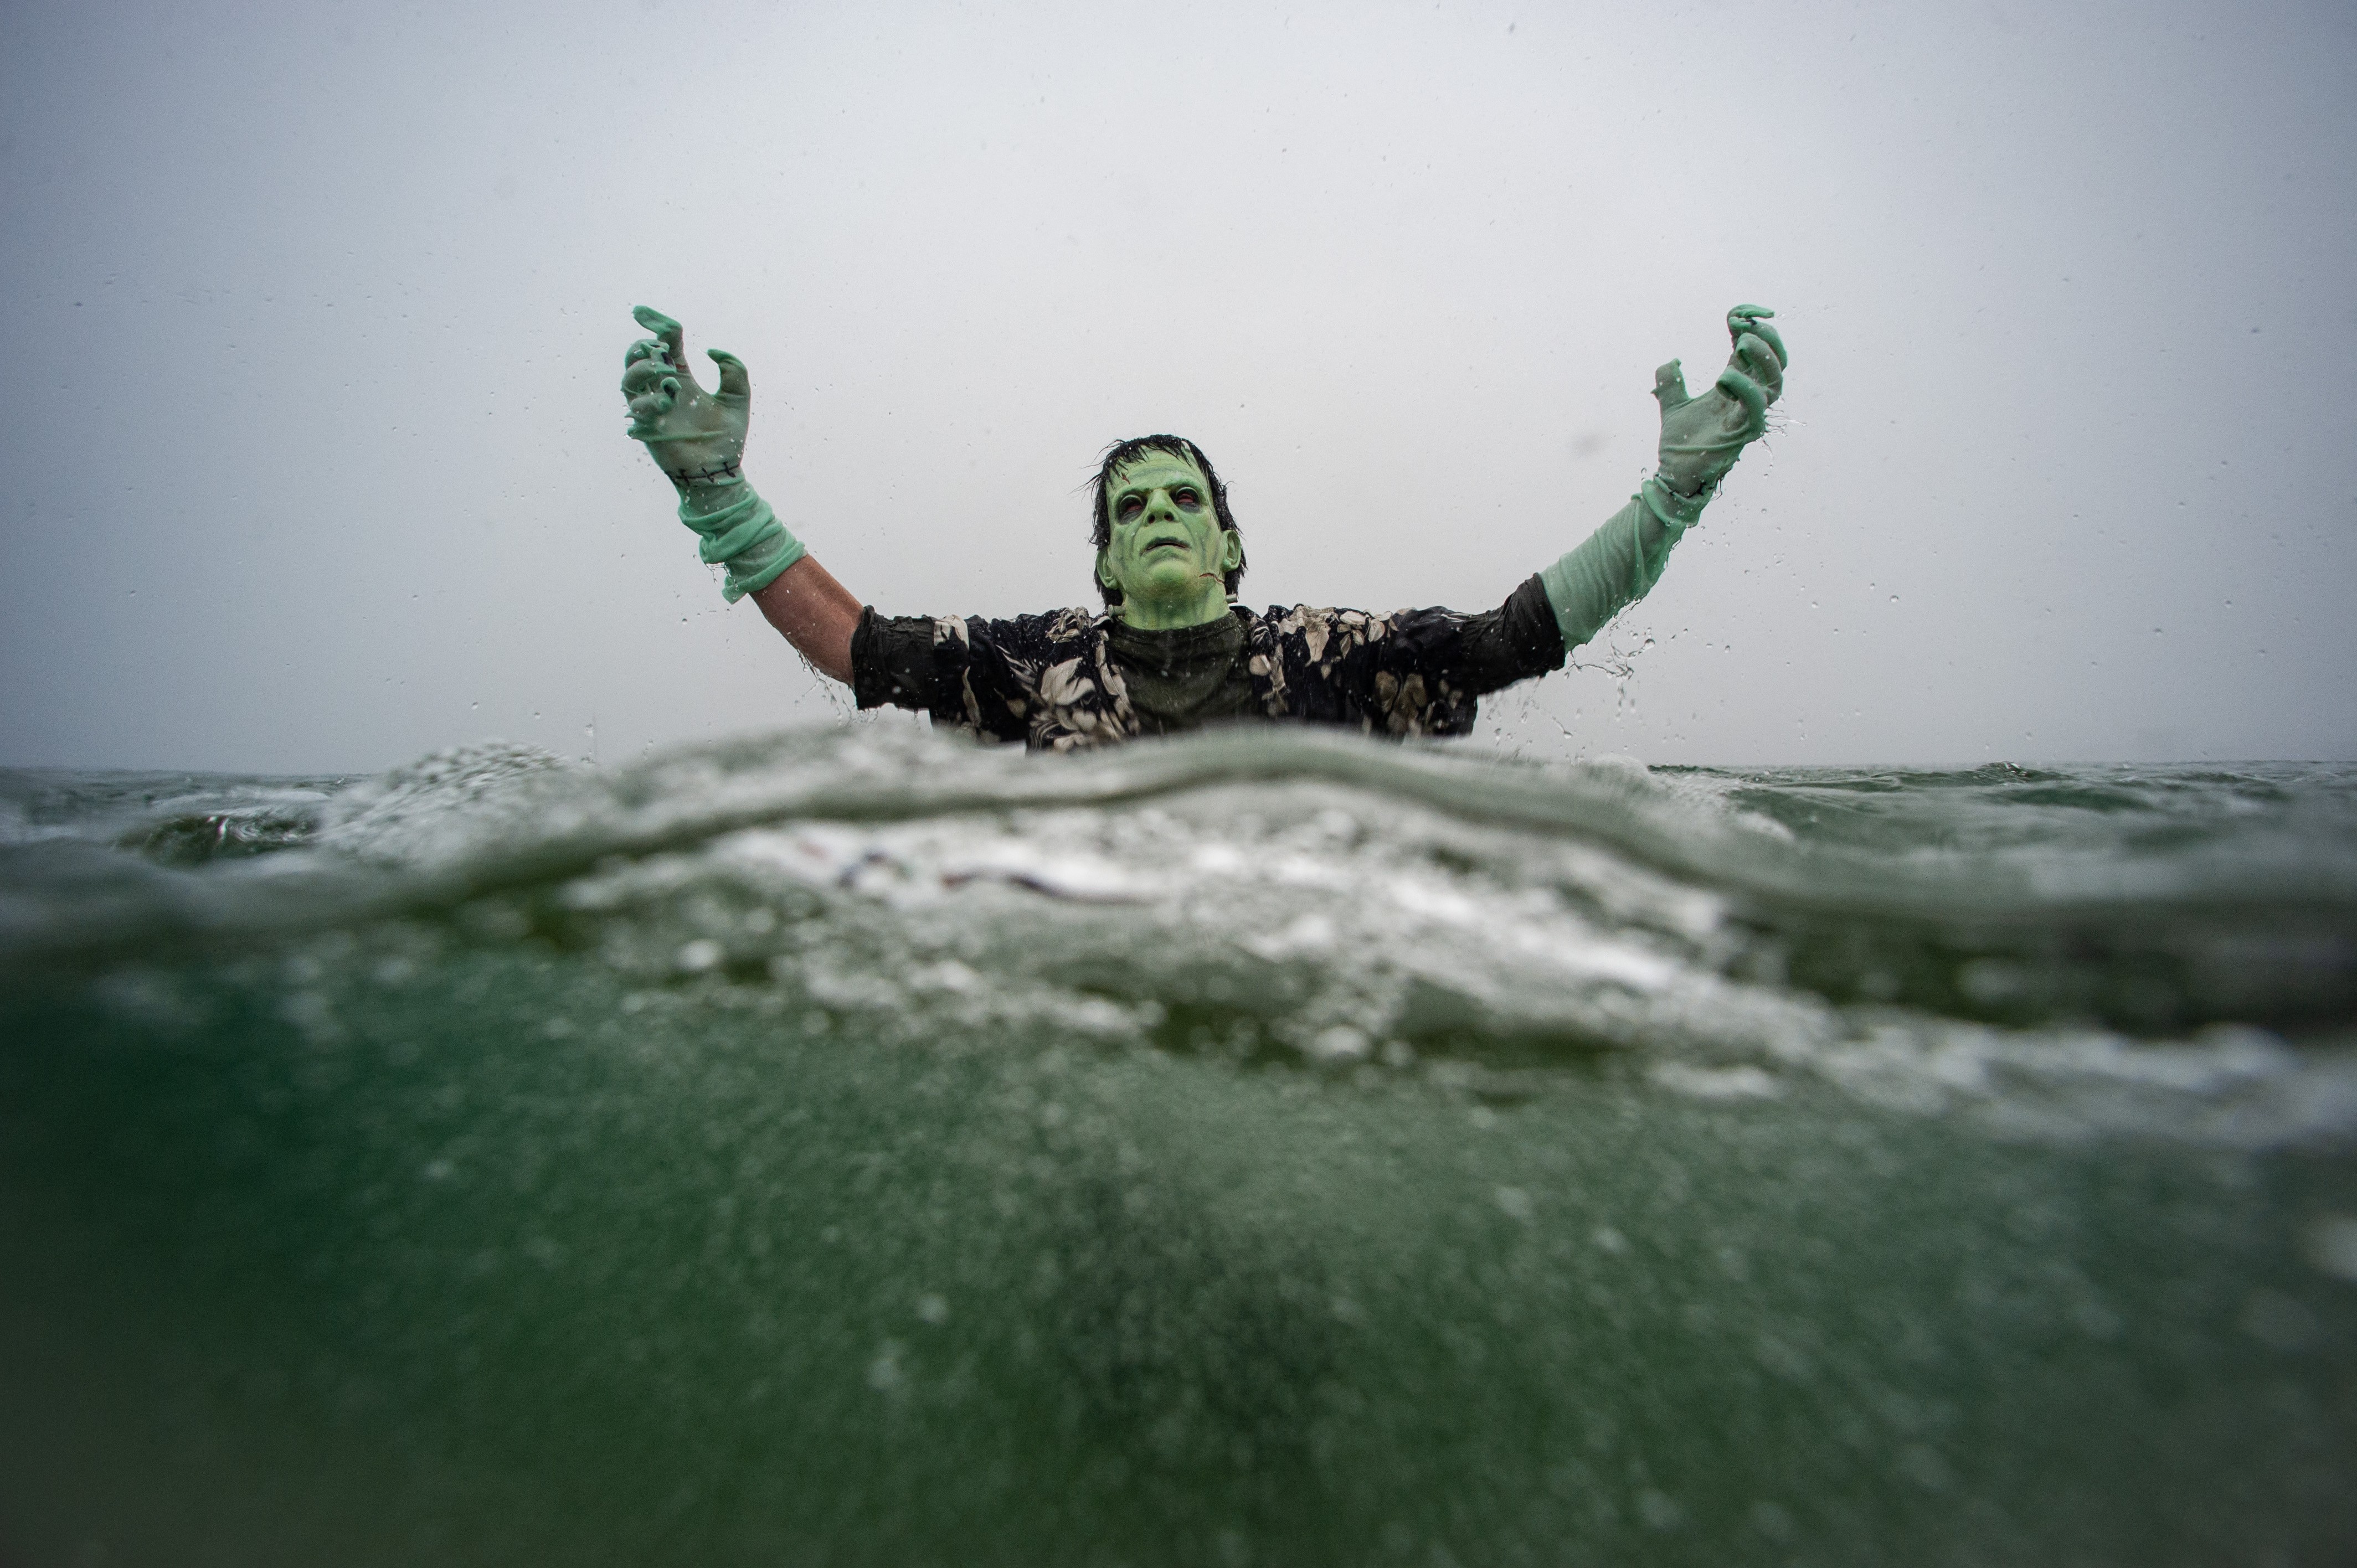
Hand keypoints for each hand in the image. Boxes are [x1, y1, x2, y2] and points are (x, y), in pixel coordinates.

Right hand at [620, 305, 752, 485]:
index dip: (654, 325)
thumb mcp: (738, 398)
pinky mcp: (648, 429)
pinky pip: (636, 408)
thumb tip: (712, 351)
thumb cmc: (727, 440)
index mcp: (682, 379)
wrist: (721, 472)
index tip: (642, 312)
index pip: (664, 345)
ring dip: (642, 369)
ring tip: (665, 370)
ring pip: (628, 380)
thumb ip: (734, 370)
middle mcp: (662, 391)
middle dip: (642, 348)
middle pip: (637, 359)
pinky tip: (667, 401)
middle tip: (660, 350)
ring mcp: (652, 409)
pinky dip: (648, 400)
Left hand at [1653, 304, 1786, 498]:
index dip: (1750, 328)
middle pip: (1776, 364)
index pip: (1753, 351)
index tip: (1736, 315)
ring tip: (1742, 343)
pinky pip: (1757, 410)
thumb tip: (1671, 361)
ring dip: (1764, 359)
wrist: (1673, 475)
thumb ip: (1670, 381)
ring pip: (1775, 384)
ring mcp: (1748, 416)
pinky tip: (1726, 377)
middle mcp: (1747, 399)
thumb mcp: (1671, 404)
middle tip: (1749, 327)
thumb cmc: (1680, 444)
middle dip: (1768, 340)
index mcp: (1734, 386)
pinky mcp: (1743, 434)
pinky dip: (1747, 389)